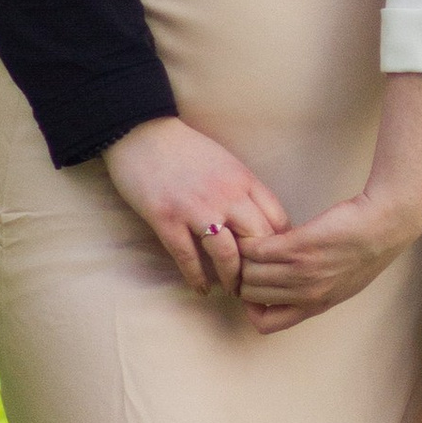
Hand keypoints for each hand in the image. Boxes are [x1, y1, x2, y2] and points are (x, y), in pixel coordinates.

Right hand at [101, 116, 287, 298]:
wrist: (140, 132)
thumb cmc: (185, 148)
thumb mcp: (225, 162)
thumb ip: (243, 189)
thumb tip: (259, 220)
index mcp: (243, 180)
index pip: (276, 219)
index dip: (280, 245)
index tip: (277, 261)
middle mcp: (226, 195)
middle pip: (257, 240)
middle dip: (261, 267)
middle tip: (258, 284)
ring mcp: (195, 208)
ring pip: (226, 254)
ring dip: (231, 278)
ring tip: (232, 290)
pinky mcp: (166, 218)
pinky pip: (187, 257)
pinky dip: (196, 278)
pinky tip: (200, 289)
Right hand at [232, 70, 421, 333]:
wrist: (386, 224)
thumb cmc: (367, 247)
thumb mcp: (342, 281)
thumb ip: (313, 288)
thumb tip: (286, 284)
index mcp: (316, 305)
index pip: (266, 323)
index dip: (252, 308)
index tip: (252, 289)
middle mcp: (307, 294)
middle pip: (252, 294)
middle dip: (242, 277)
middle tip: (242, 258)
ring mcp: (302, 271)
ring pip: (250, 271)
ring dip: (242, 256)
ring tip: (245, 242)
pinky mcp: (299, 246)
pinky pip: (258, 249)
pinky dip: (251, 241)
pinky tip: (255, 230)